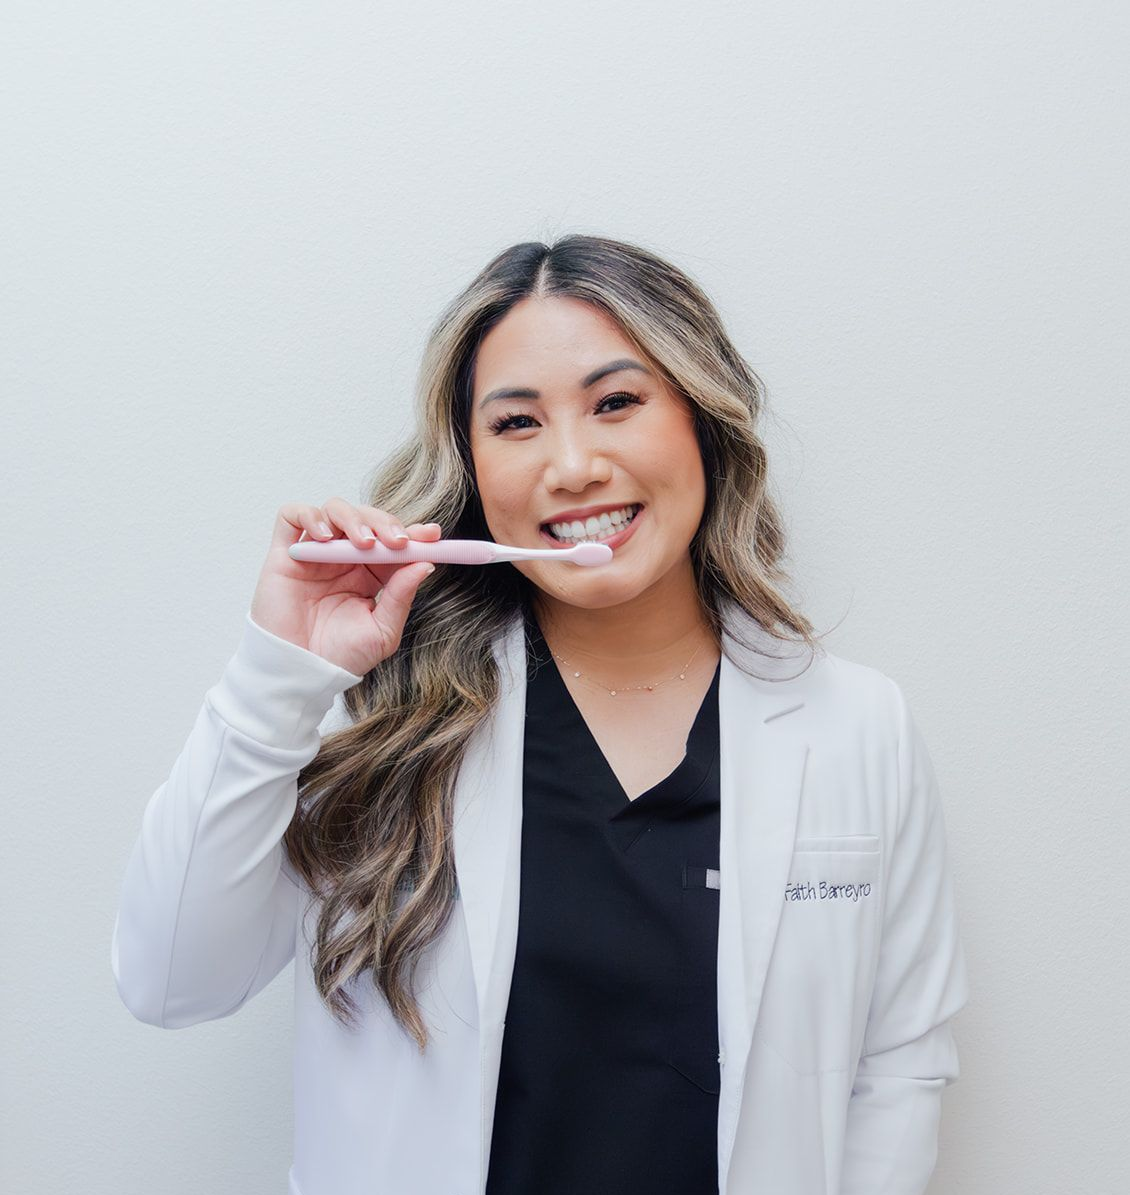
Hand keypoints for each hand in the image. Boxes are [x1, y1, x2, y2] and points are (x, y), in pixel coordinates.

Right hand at [249, 498, 442, 674]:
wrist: (301, 673)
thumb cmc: (339, 657)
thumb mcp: (382, 631)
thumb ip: (401, 596)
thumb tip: (425, 564)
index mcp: (370, 574)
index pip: (393, 541)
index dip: (413, 533)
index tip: (432, 535)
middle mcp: (344, 558)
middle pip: (367, 518)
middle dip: (386, 522)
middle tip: (398, 541)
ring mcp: (315, 553)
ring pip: (334, 510)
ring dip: (354, 518)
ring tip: (364, 542)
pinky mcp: (284, 554)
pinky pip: (291, 516)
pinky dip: (309, 515)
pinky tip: (324, 537)